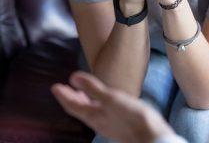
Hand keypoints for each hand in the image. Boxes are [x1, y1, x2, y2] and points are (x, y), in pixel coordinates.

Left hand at [51, 71, 174, 142]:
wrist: (150, 136)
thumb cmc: (132, 117)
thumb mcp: (112, 98)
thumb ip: (92, 88)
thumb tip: (72, 77)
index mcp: (93, 115)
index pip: (72, 105)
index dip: (62, 95)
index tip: (54, 86)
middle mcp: (97, 121)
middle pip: (79, 109)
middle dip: (71, 98)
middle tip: (64, 88)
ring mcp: (107, 124)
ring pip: (89, 112)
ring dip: (82, 101)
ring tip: (80, 92)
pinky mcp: (117, 125)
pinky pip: (99, 113)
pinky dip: (94, 104)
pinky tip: (102, 101)